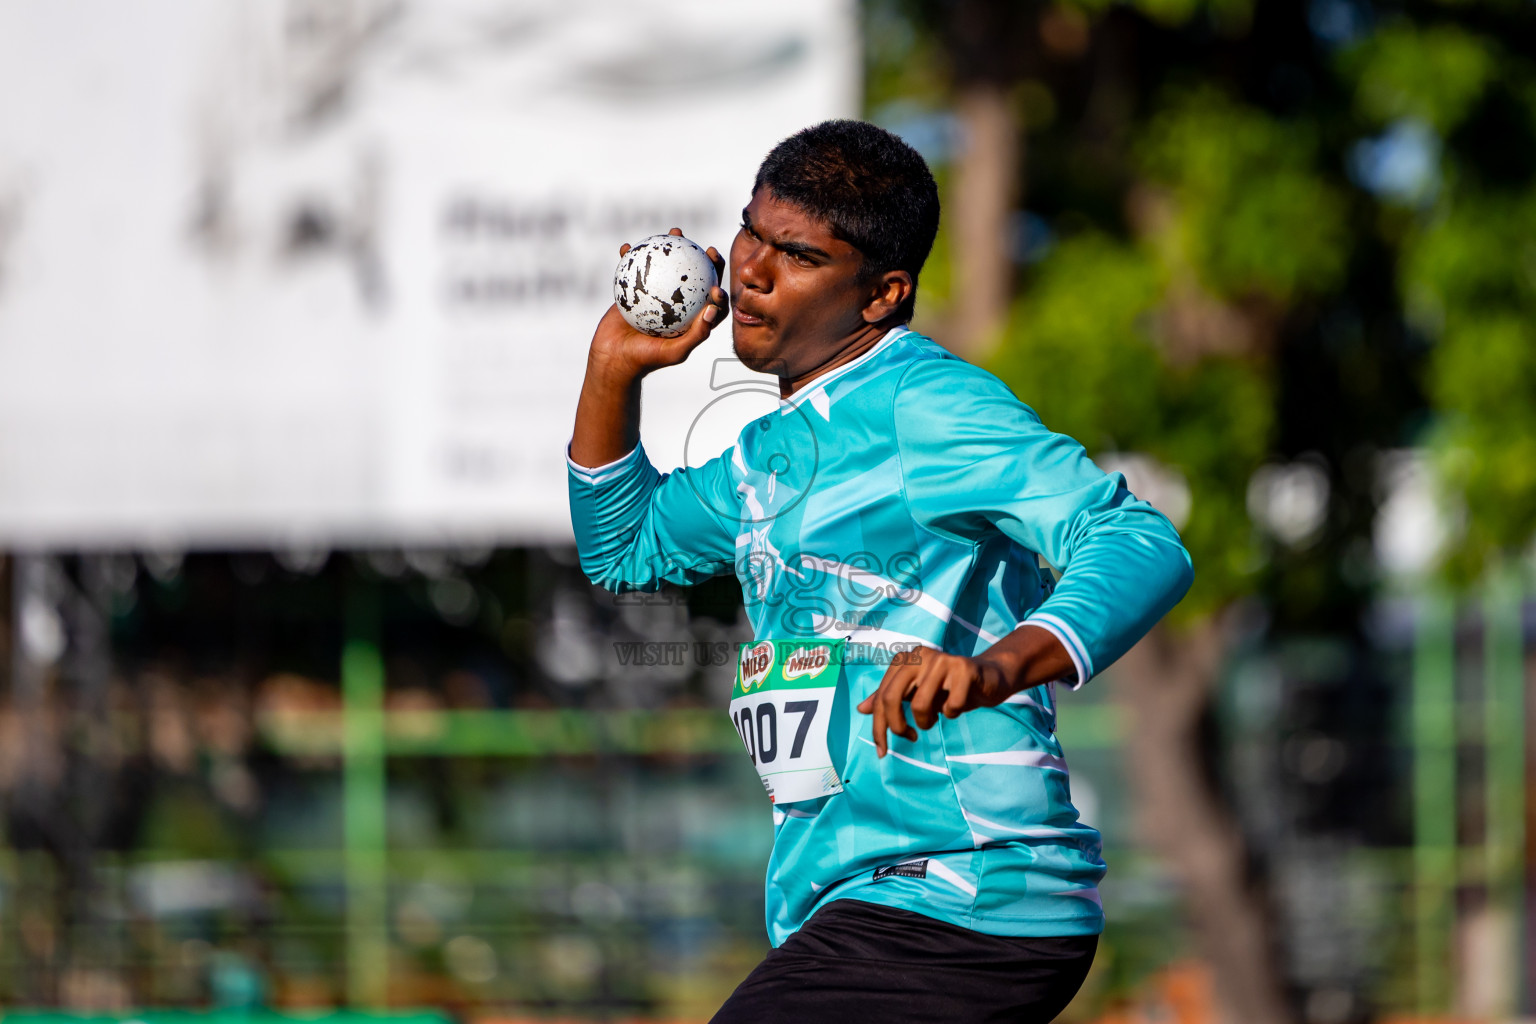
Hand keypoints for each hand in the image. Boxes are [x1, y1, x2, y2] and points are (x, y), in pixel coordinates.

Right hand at [589, 227, 728, 381]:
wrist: (614, 359)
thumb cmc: (646, 359)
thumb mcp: (675, 352)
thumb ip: (696, 334)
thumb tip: (712, 310)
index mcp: (692, 319)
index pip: (714, 301)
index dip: (721, 289)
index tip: (716, 285)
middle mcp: (677, 304)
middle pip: (697, 278)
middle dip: (706, 261)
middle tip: (707, 249)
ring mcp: (656, 294)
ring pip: (669, 266)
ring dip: (674, 246)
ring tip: (674, 232)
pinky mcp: (635, 290)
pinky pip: (634, 268)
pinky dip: (631, 256)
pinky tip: (627, 247)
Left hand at [855, 625, 1075, 756]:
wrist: (989, 676)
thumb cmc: (948, 687)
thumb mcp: (916, 692)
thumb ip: (889, 698)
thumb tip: (861, 709)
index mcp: (904, 659)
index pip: (881, 696)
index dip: (878, 727)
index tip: (882, 750)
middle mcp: (920, 655)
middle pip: (892, 698)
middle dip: (896, 726)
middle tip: (909, 736)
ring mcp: (942, 660)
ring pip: (920, 705)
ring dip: (927, 721)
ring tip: (936, 717)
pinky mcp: (964, 669)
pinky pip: (950, 706)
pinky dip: (952, 714)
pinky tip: (956, 707)